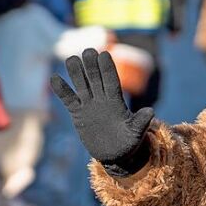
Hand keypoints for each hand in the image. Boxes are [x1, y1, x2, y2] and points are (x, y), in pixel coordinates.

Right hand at [50, 49, 154, 176]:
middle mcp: (102, 100)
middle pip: (96, 79)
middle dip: (92, 66)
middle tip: (88, 50)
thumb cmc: (129, 143)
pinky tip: (54, 78)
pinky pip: (69, 100)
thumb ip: (141, 122)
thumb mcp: (136, 133)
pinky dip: (62, 90)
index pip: (111, 81)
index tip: (104, 54)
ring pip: (82, 86)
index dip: (108, 68)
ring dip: (76, 74)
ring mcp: (89, 106)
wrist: (115, 154)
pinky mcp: (78, 114)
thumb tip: (151, 111)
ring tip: (71, 59)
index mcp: (117, 102)